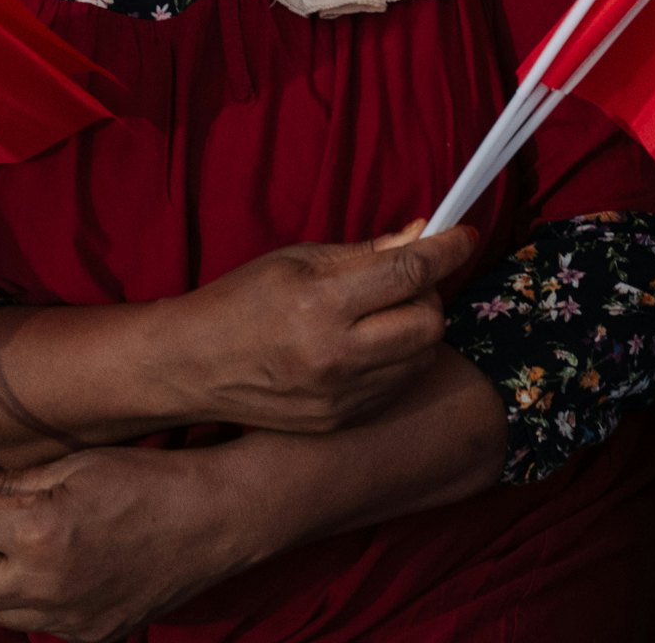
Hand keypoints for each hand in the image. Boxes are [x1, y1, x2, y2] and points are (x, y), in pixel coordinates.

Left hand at [0, 446, 265, 640]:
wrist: (218, 519)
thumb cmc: (152, 479)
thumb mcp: (79, 466)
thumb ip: (12, 481)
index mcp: (41, 529)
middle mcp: (44, 582)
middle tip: (2, 524)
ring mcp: (64, 618)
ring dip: (1, 579)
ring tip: (45, 548)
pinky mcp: (86, 638)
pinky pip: (35, 624)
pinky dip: (39, 599)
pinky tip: (76, 570)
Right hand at [154, 224, 473, 433]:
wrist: (189, 366)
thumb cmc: (242, 301)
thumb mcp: (299, 259)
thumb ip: (367, 251)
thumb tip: (422, 234)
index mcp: (321, 304)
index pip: (409, 273)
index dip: (447, 249)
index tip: (464, 235)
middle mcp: (334, 355)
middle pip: (428, 322)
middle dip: (431, 294)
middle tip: (410, 280)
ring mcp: (337, 395)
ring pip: (420, 357)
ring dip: (417, 328)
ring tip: (384, 313)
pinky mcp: (337, 420)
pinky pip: (395, 385)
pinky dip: (397, 360)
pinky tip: (368, 344)